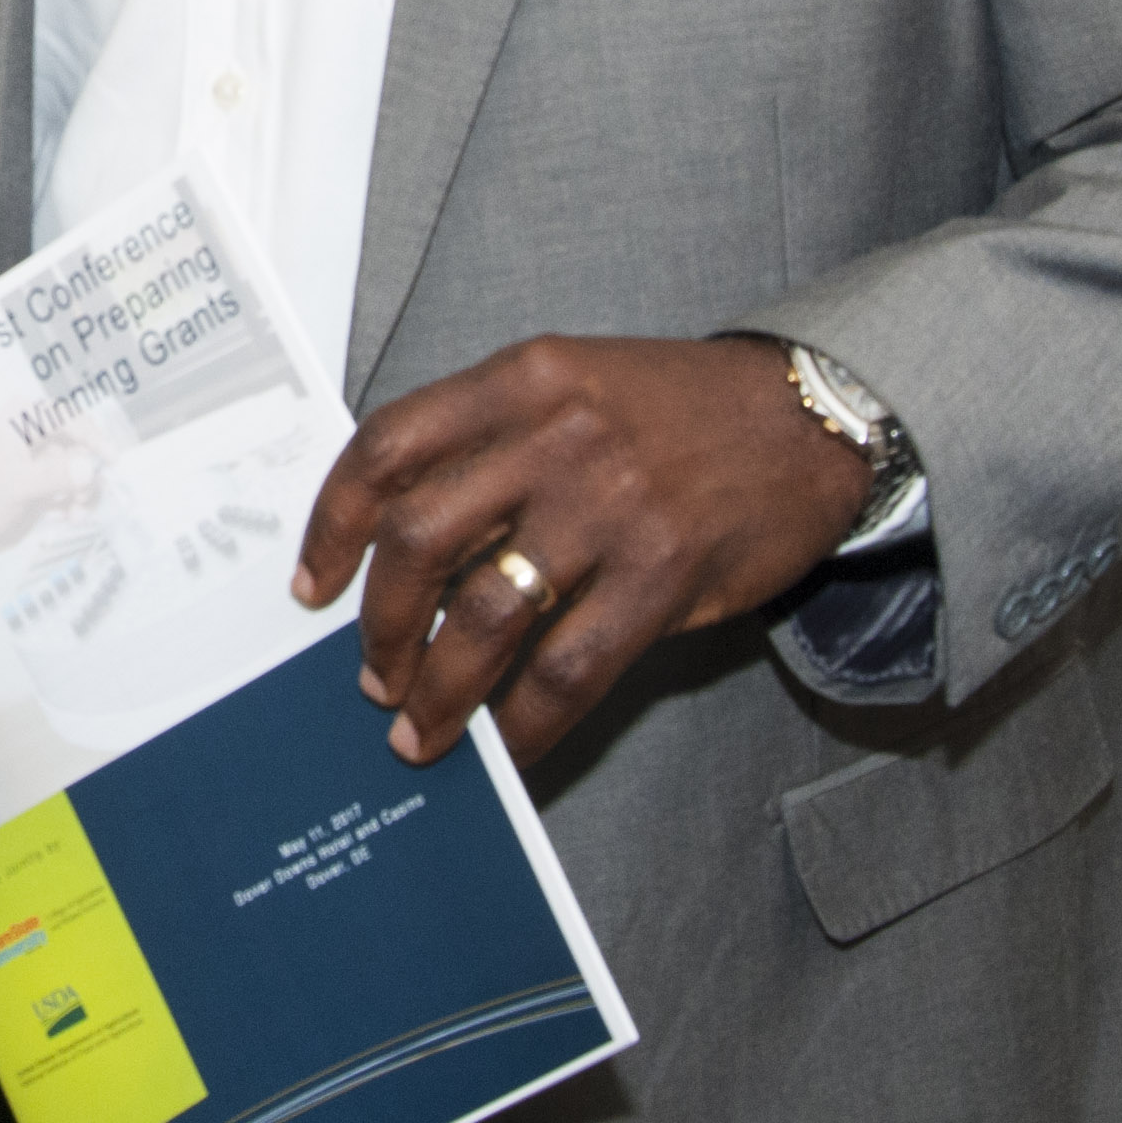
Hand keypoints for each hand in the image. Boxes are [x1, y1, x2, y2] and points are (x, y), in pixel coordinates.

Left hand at [290, 334, 871, 765]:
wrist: (809, 418)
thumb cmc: (676, 410)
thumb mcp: (571, 384)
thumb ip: (490, 442)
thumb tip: (398, 545)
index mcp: (521, 379)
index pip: (388, 446)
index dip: (333, 523)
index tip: (312, 583)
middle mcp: (557, 436)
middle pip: (419, 538)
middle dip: (380, 624)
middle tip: (372, 673)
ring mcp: (612, 508)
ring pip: (485, 616)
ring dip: (438, 689)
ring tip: (420, 726)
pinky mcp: (664, 576)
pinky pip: (568, 670)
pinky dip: (524, 722)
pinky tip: (506, 743)